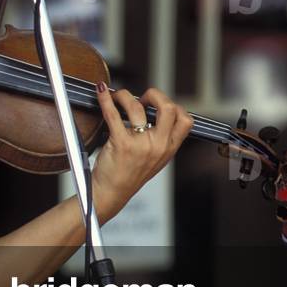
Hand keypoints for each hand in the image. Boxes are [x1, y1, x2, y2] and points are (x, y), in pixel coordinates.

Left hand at [90, 84, 193, 221]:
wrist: (112, 193)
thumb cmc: (129, 174)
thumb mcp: (155, 159)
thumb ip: (159, 139)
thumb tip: (151, 111)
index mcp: (169, 148)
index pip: (185, 120)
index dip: (174, 105)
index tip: (157, 106)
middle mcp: (158, 146)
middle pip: (168, 108)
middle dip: (154, 94)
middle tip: (141, 98)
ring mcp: (140, 144)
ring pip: (137, 107)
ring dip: (124, 95)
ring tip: (117, 97)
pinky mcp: (121, 143)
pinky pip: (113, 113)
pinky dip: (105, 99)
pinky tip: (101, 93)